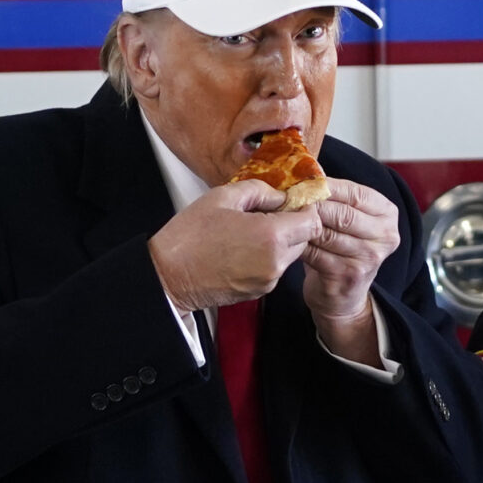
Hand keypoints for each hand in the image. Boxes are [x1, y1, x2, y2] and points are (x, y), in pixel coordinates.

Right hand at [148, 181, 320, 312]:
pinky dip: (266, 258)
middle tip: (264, 215)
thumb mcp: (222, 197)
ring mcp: (268, 280)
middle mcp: (275, 261)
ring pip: (290, 255)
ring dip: (278, 242)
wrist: (169, 277)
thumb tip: (280, 196)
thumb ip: (260, 190)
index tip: (290, 202)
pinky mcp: (259, 292)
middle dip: (291, 225)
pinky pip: (274, 269)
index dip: (304, 208)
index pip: (313, 221)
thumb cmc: (190, 237)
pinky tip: (241, 250)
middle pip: (304, 239)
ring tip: (248, 233)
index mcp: (271, 235)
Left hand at [301, 178, 399, 359]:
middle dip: (312, 206)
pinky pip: (316, 253)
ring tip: (283, 217)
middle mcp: (385, 235)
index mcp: (387, 214)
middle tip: (288, 200)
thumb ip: (336, 199)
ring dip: (302, 225)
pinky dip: (298, 245)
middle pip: (342, 213)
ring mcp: (369, 257)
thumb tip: (306, 171)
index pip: (355, 193)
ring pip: (327, 233)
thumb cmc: (341, 252)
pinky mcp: (349, 275)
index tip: (302, 182)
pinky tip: (286, 240)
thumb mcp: (348, 222)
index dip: (326, 186)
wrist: (342, 298)